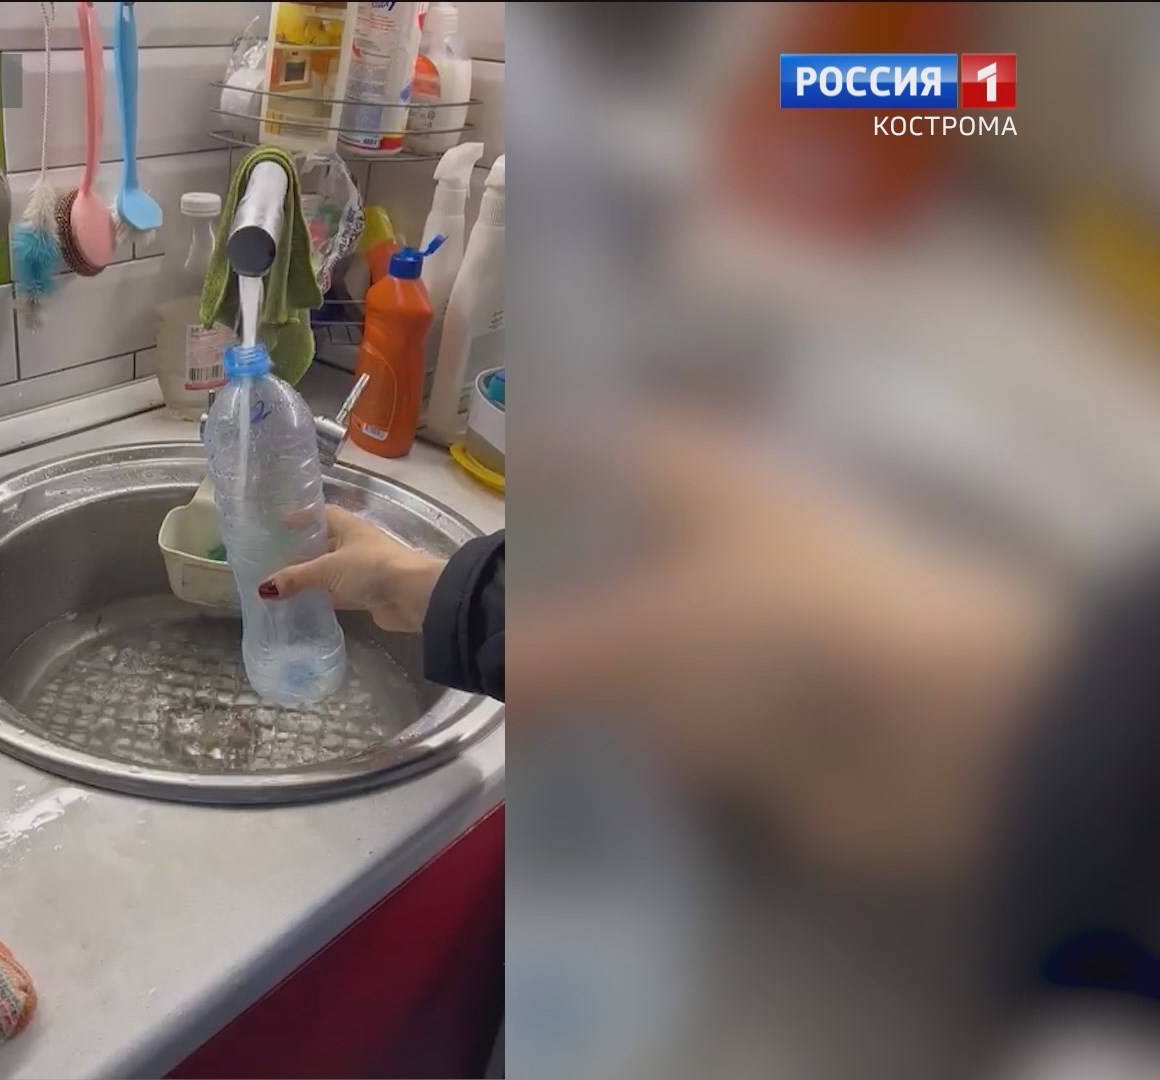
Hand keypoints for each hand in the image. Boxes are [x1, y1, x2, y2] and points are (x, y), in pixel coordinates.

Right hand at [259, 505, 446, 632]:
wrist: (413, 596)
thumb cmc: (371, 568)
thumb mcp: (328, 569)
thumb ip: (296, 577)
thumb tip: (263, 588)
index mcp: (347, 526)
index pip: (319, 515)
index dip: (300, 518)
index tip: (276, 525)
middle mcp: (352, 544)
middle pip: (320, 545)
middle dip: (298, 552)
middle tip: (268, 559)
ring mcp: (359, 570)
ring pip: (326, 572)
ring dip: (307, 578)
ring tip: (276, 585)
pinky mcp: (363, 593)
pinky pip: (334, 593)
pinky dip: (319, 599)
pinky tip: (298, 605)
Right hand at [506, 415, 1071, 888]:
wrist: (938, 737)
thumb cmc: (782, 635)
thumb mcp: (638, 636)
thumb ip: (542, 658)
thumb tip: (472, 673)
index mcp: (708, 482)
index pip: (616, 445)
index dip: (558, 454)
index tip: (498, 473)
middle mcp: (731, 546)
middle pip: (629, 546)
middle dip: (558, 573)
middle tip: (467, 602)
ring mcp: (755, 637)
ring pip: (650, 640)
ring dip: (590, 664)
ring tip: (496, 685)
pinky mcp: (771, 720)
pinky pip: (675, 722)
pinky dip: (627, 735)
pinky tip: (564, 754)